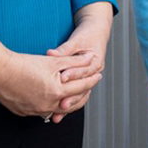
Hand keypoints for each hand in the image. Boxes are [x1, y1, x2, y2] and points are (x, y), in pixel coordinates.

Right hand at [0, 50, 102, 118]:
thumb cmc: (24, 64)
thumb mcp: (54, 60)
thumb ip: (75, 61)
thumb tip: (91, 59)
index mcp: (57, 92)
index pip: (81, 87)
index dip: (91, 80)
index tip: (98, 76)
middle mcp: (47, 105)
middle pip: (72, 103)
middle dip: (82, 95)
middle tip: (88, 88)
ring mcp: (35, 110)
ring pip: (57, 110)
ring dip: (66, 102)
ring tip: (73, 95)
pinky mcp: (24, 112)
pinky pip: (42, 111)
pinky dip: (50, 106)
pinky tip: (52, 101)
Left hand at [45, 2, 112, 121]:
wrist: (95, 33)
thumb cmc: (87, 35)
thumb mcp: (76, 40)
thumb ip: (64, 50)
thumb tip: (51, 54)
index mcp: (96, 62)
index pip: (84, 71)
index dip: (73, 75)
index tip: (61, 78)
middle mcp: (94, 73)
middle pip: (83, 88)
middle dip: (72, 97)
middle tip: (61, 104)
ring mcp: (88, 79)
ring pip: (79, 95)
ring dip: (69, 105)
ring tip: (58, 114)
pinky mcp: (81, 82)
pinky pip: (75, 95)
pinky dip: (67, 103)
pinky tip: (57, 114)